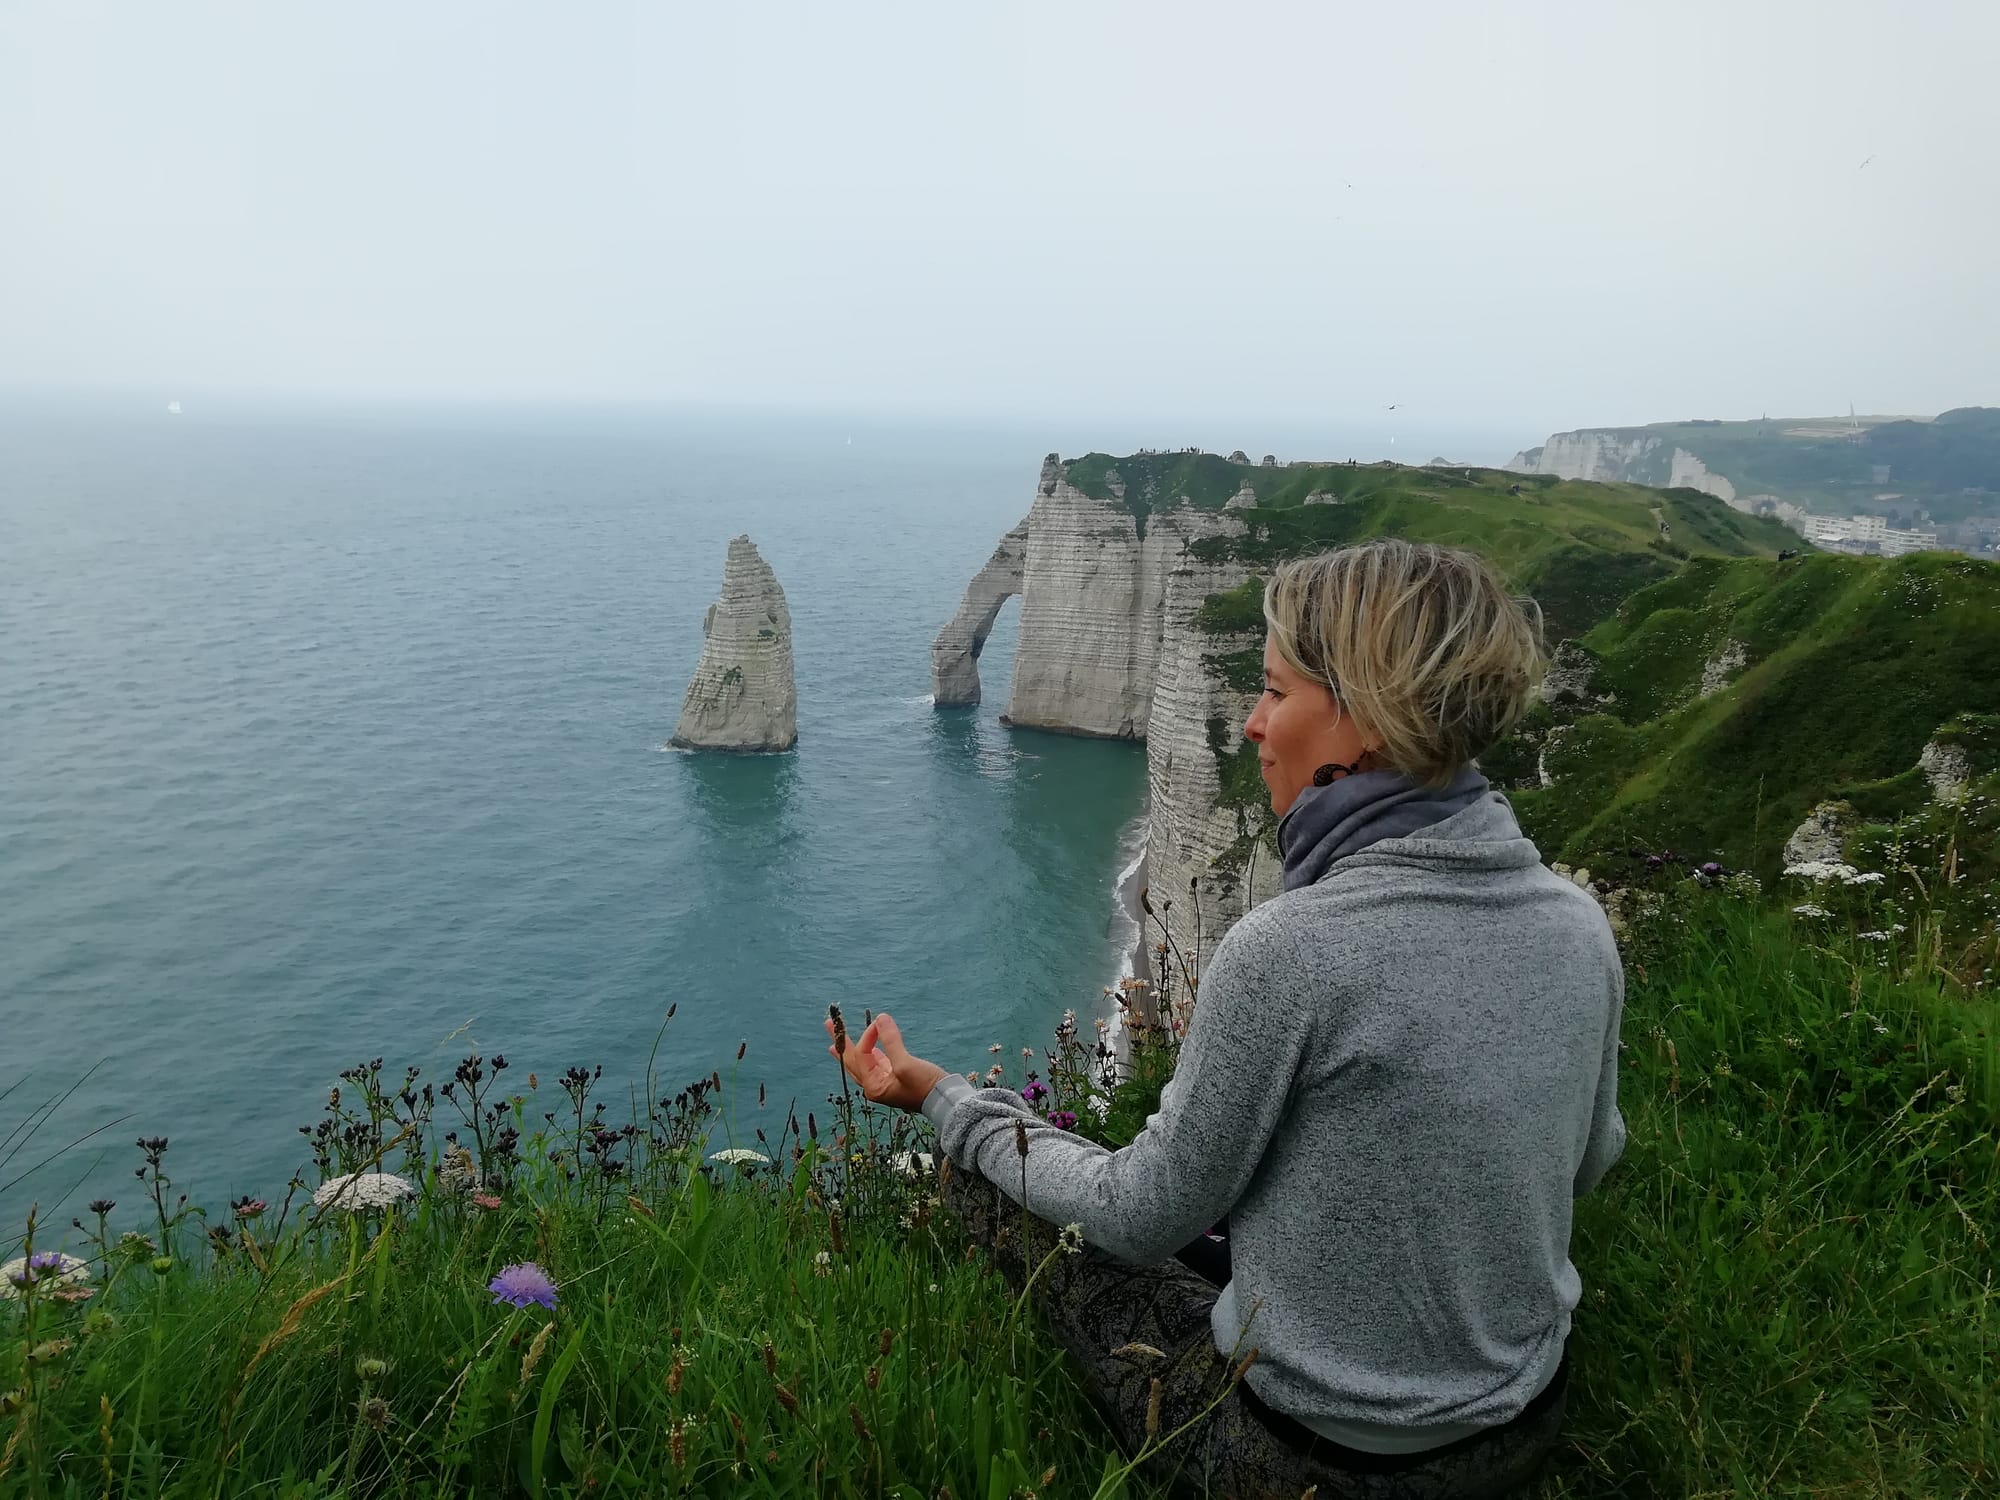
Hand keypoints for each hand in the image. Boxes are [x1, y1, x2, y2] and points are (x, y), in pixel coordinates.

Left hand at [825, 1011, 947, 1111]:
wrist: (943, 1101)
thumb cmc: (924, 1086)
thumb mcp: (906, 1064)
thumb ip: (891, 1041)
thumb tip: (881, 1018)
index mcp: (873, 1086)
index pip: (863, 1054)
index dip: (869, 1035)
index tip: (881, 1022)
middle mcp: (874, 1086)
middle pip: (851, 1061)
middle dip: (841, 1043)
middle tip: (829, 1024)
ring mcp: (883, 1083)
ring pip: (861, 1063)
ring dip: (850, 1050)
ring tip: (836, 1043)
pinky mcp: (894, 1078)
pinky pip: (875, 1064)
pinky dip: (869, 1054)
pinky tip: (867, 1048)